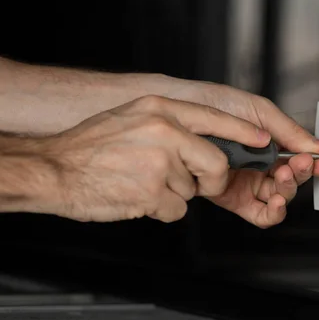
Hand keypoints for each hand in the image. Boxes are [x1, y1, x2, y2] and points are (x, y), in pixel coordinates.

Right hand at [32, 95, 271, 222]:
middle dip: (210, 179)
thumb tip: (201, 138)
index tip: (263, 139)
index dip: (242, 132)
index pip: (214, 118)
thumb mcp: (133, 117)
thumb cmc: (91, 147)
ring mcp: (158, 163)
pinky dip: (162, 209)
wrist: (53, 169)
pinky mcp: (152, 192)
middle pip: (215, 162)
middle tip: (190, 181)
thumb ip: (168, 124)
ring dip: (174, 193)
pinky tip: (137, 196)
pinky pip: (177, 209)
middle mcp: (163, 131)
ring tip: (142, 181)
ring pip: (194, 189)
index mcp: (159, 109)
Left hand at [168, 81, 318, 227]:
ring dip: (288, 191)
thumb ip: (289, 131)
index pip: (299, 158)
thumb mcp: (258, 110)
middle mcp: (260, 164)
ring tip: (282, 177)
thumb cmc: (211, 103)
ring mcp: (246, 181)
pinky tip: (275, 202)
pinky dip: (272, 212)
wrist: (176, 110)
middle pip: (292, 180)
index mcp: (270, 143)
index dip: (314, 162)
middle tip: (298, 164)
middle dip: (300, 174)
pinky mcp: (231, 197)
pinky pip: (259, 213)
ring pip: (279, 197)